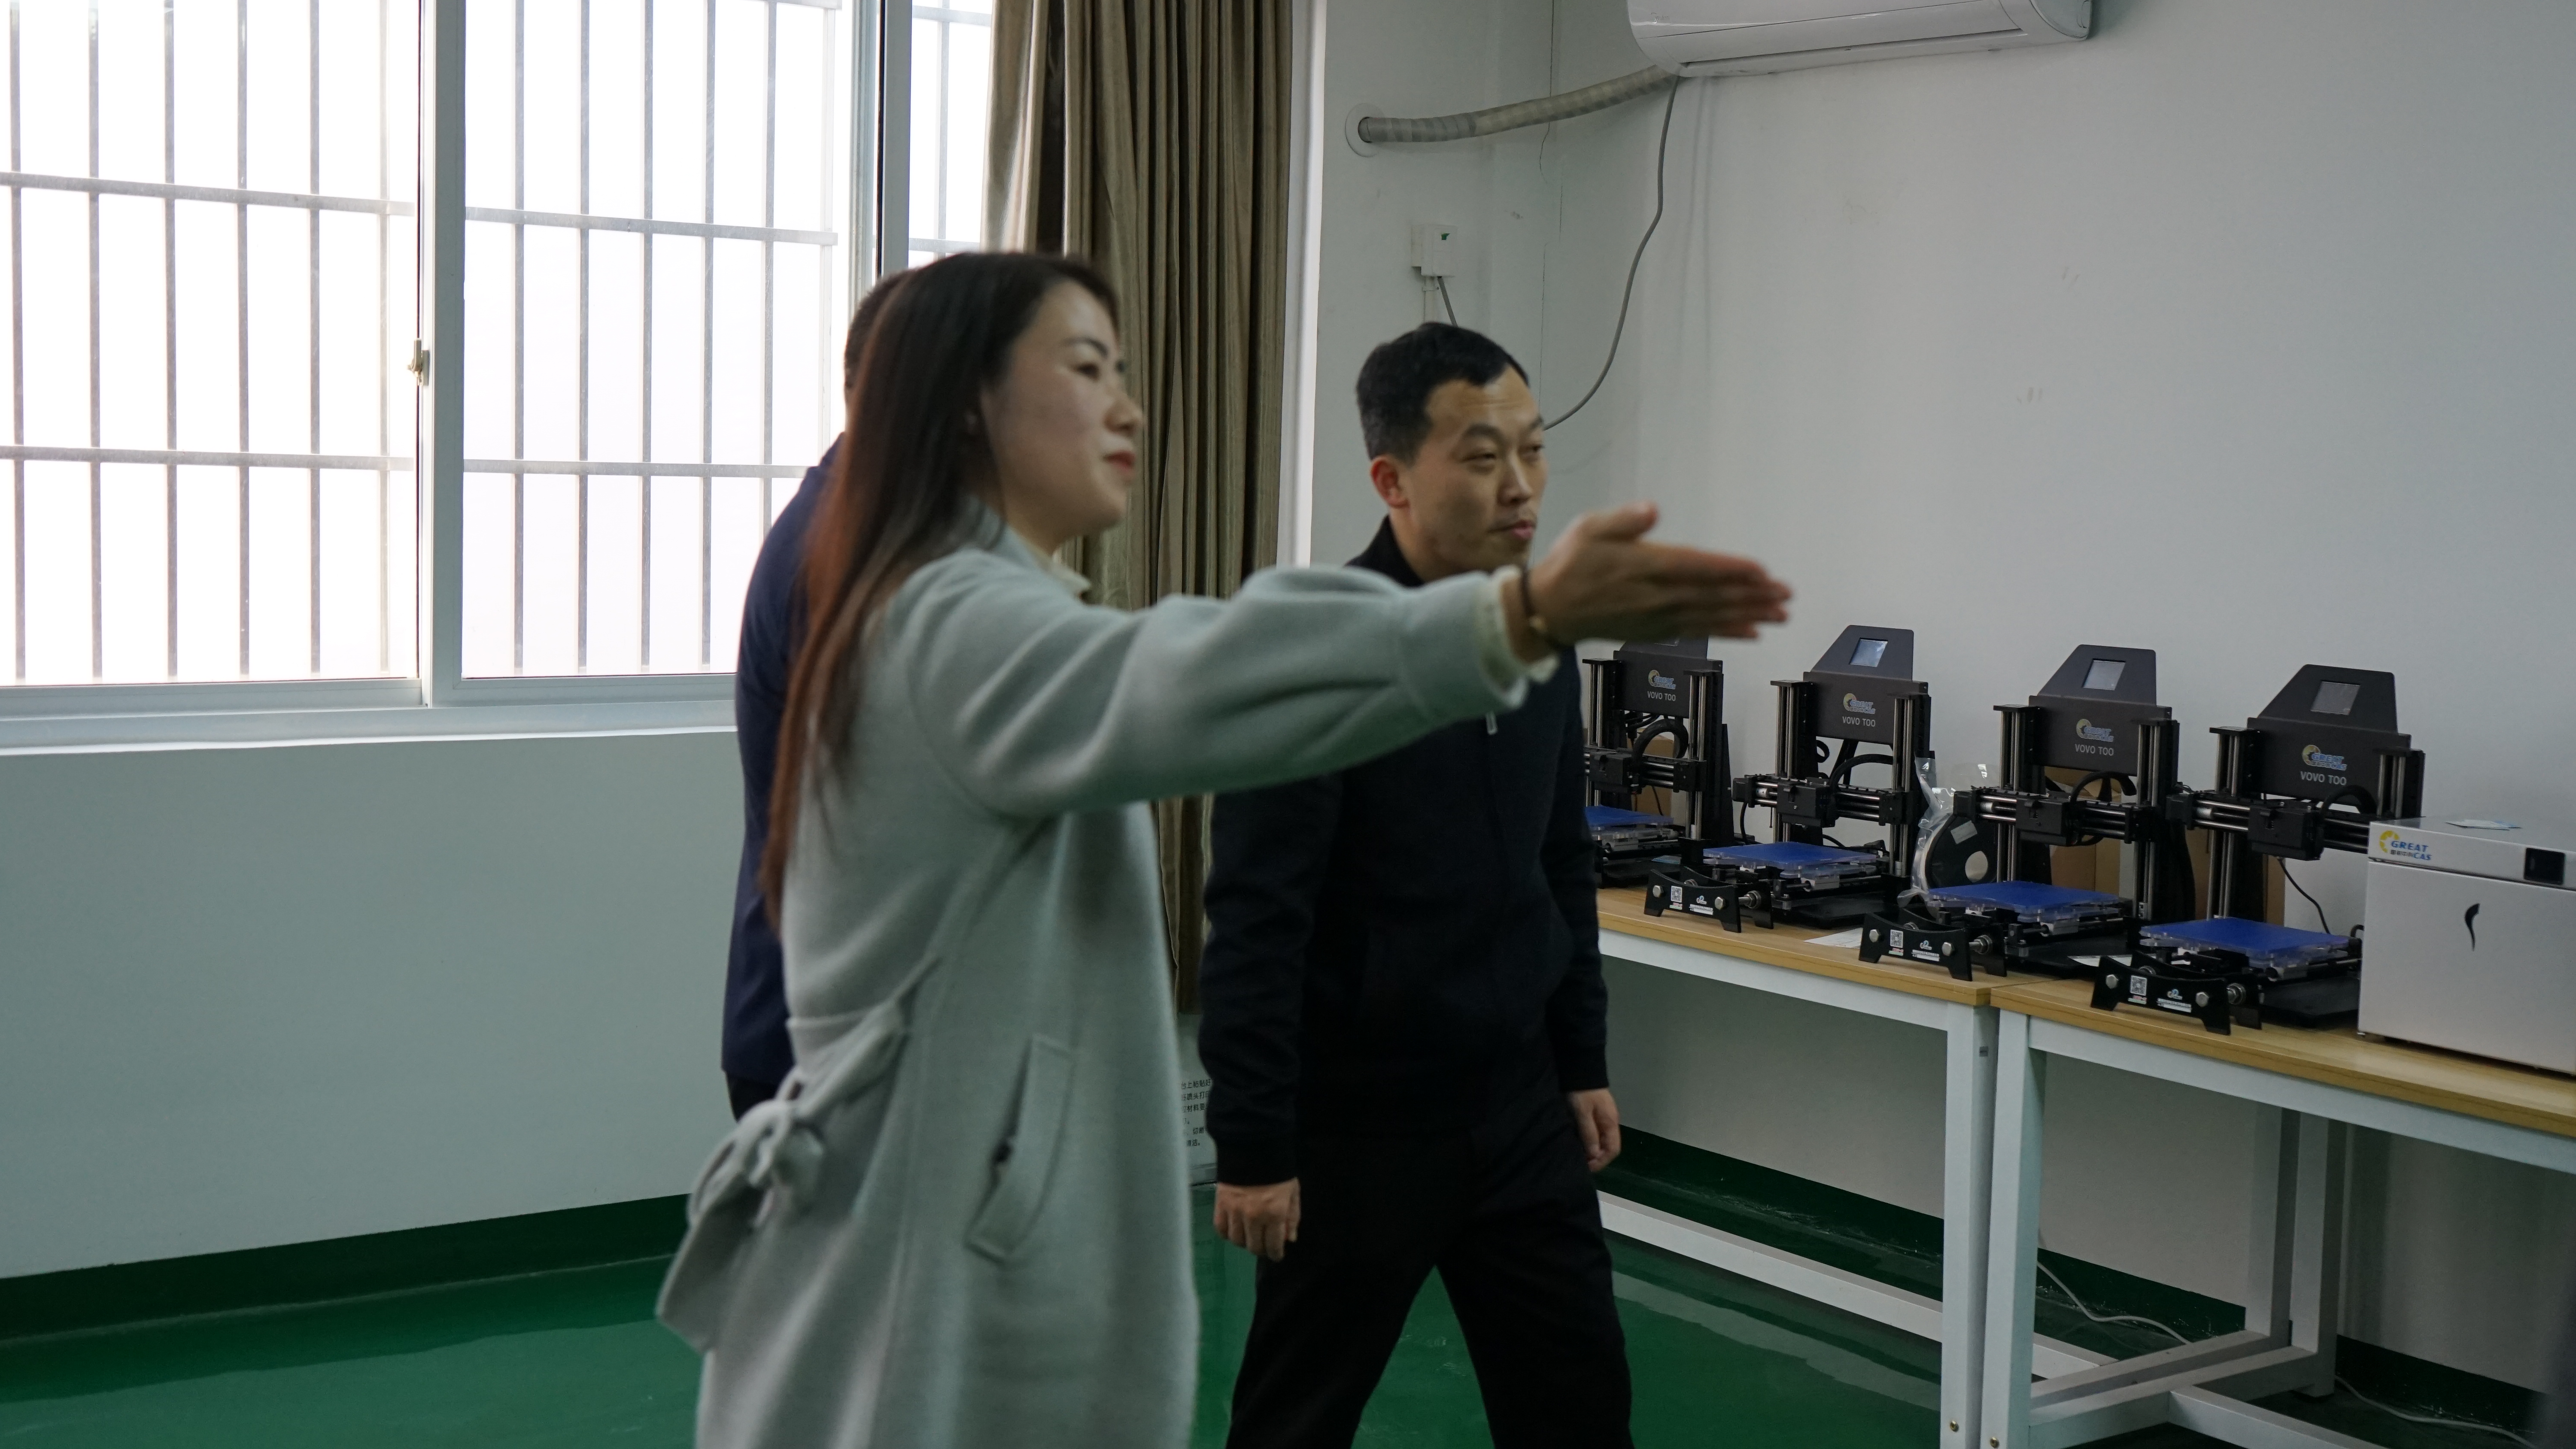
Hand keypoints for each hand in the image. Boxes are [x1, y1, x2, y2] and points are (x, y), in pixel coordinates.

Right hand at [1213, 1179, 1300, 1260]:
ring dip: (1244, 1242)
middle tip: (1264, 1244)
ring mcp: (1235, 1212)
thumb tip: (1288, 1240)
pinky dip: (1227, 1233)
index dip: (1275, 1254)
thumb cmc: (1278, 1171)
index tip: (1276, 1255)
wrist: (1253, 1149)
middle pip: (1254, 1247)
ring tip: (1249, 1236)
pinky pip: (1221, 1229)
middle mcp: (1254, 1217)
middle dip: (1261, 1249)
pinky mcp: (1221, 1205)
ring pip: (1237, 1240)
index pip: (1273, 1245)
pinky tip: (1234, 1229)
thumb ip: (1292, 1217)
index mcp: (1274, 1214)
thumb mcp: (1293, 1193)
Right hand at [1506, 502, 1790, 659]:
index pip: (1695, 568)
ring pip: (1711, 616)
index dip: (1730, 570)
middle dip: (1752, 595)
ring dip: (1748, 615)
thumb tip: (1651, 511)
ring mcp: (1657, 617)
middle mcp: (1655, 596)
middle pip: (1712, 595)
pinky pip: (1698, 632)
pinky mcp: (1656, 631)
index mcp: (1643, 566)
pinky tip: (1751, 632)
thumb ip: (1622, 521)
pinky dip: (1726, 632)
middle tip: (1786, 595)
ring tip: (1780, 614)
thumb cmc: (1570, 564)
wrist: (1549, 610)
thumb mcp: (1588, 529)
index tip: (1762, 571)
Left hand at [1568, 1089, 1621, 1171]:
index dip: (1602, 1161)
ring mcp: (1605, 1117)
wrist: (1581, 1069)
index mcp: (1611, 1123)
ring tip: (1580, 1155)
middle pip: (1609, 1146)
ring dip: (1593, 1149)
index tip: (1588, 1167)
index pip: (1613, 1150)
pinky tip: (1580, 1142)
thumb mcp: (1583, 1113)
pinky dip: (1590, 1140)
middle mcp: (1611, 1122)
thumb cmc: (1582, 1092)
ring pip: (1603, 1140)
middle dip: (1597, 1158)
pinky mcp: (1597, 1112)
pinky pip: (1597, 1132)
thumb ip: (1589, 1133)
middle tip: (1582, 1163)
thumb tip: (1594, 1155)